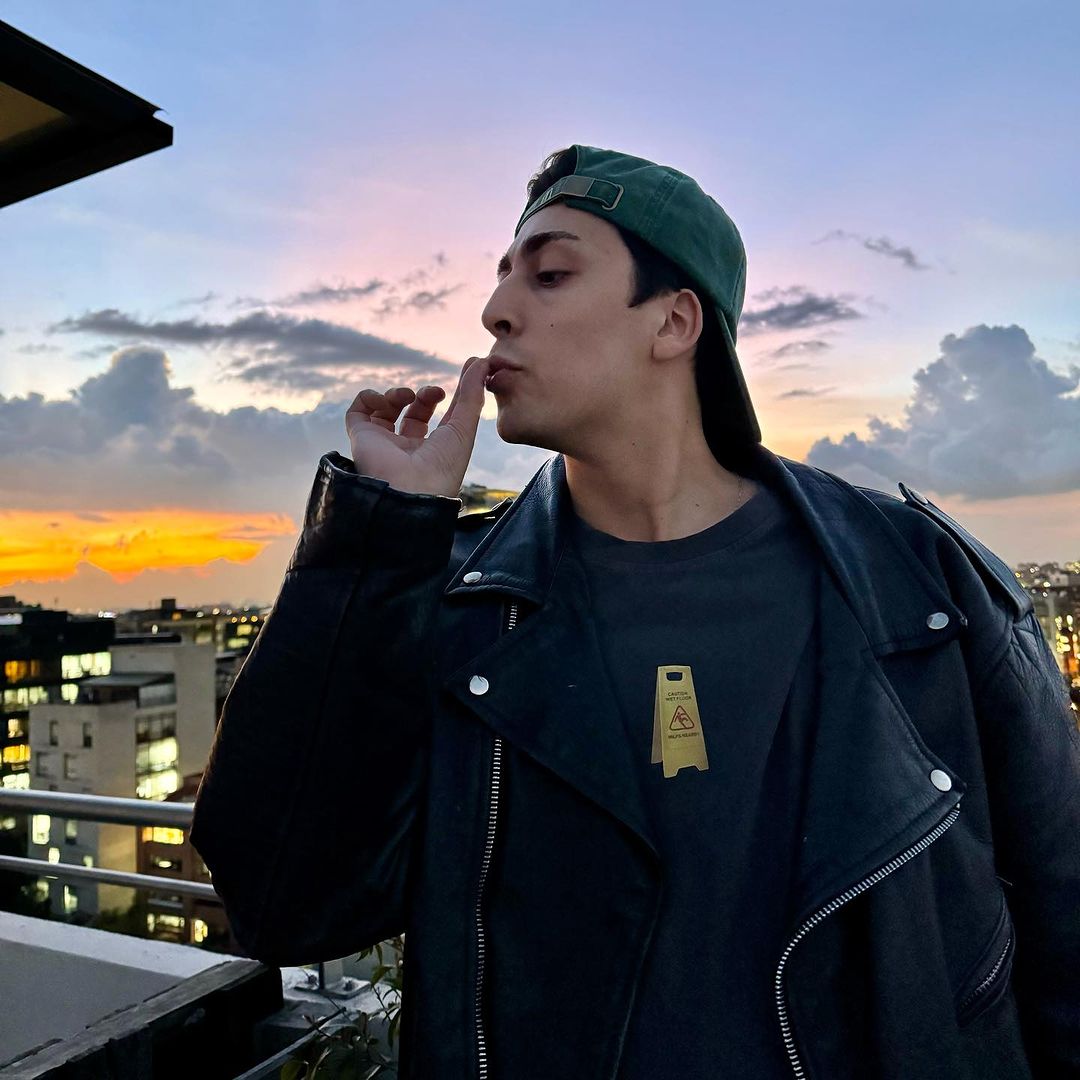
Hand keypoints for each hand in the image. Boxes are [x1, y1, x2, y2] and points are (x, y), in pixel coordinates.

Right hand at [344, 356, 490, 497]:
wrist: (409, 491)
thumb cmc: (442, 467)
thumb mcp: (464, 427)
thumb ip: (472, 394)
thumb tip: (482, 360)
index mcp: (431, 451)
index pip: (439, 417)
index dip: (449, 395)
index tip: (464, 371)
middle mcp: (406, 448)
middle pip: (412, 412)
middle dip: (424, 395)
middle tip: (436, 393)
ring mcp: (383, 443)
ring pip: (385, 409)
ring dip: (398, 394)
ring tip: (408, 397)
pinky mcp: (361, 438)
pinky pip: (358, 411)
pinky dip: (370, 397)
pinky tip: (385, 400)